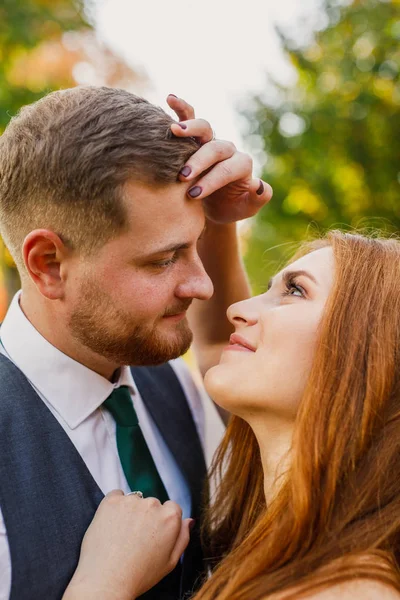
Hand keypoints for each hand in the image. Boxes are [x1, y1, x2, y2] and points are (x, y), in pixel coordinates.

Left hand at [63, 490, 191, 599]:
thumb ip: (182, 537)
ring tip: (122, 535)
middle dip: (146, 516)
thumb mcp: (170, 562)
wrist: (106, 581)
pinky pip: (116, 496)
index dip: (162, 522)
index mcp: (170, 517)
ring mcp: (131, 501)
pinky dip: (115, 506)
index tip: (153, 533)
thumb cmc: (138, 575)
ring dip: (130, 511)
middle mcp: (152, 504)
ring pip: (134, 500)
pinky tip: (112, 525)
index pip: (172, 508)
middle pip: (152, 504)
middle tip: (136, 538)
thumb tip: (188, 520)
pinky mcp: (111, 501)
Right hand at [167, 94, 272, 223]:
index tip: (194, 195)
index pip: (228, 168)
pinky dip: (181, 108)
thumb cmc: (231, 207)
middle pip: (215, 148)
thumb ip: (258, 197)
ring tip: (174, 130)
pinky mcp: (195, 139)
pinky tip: (170, 98)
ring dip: (189, 128)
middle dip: (199, 161)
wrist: (216, 206)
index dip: (212, 180)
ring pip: (204, 128)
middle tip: (183, 176)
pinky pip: (190, 118)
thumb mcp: (247, 207)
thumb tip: (257, 183)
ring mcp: (211, 142)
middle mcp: (227, 150)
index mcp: (242, 165)